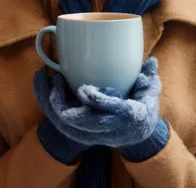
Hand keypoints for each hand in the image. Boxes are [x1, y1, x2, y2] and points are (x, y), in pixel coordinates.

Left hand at [33, 57, 161, 146]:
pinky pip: (59, 123)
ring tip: (47, 78)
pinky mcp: (81, 132)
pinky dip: (48, 105)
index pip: (115, 112)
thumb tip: (152, 62)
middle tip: (58, 79)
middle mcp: (110, 129)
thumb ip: (149, 77)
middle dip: (66, 104)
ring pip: (67, 126)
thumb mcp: (150, 92)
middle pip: (82, 124)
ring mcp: (93, 134)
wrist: (136, 134)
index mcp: (129, 116)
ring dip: (54, 103)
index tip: (85, 89)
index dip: (100, 102)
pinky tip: (44, 84)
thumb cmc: (142, 106)